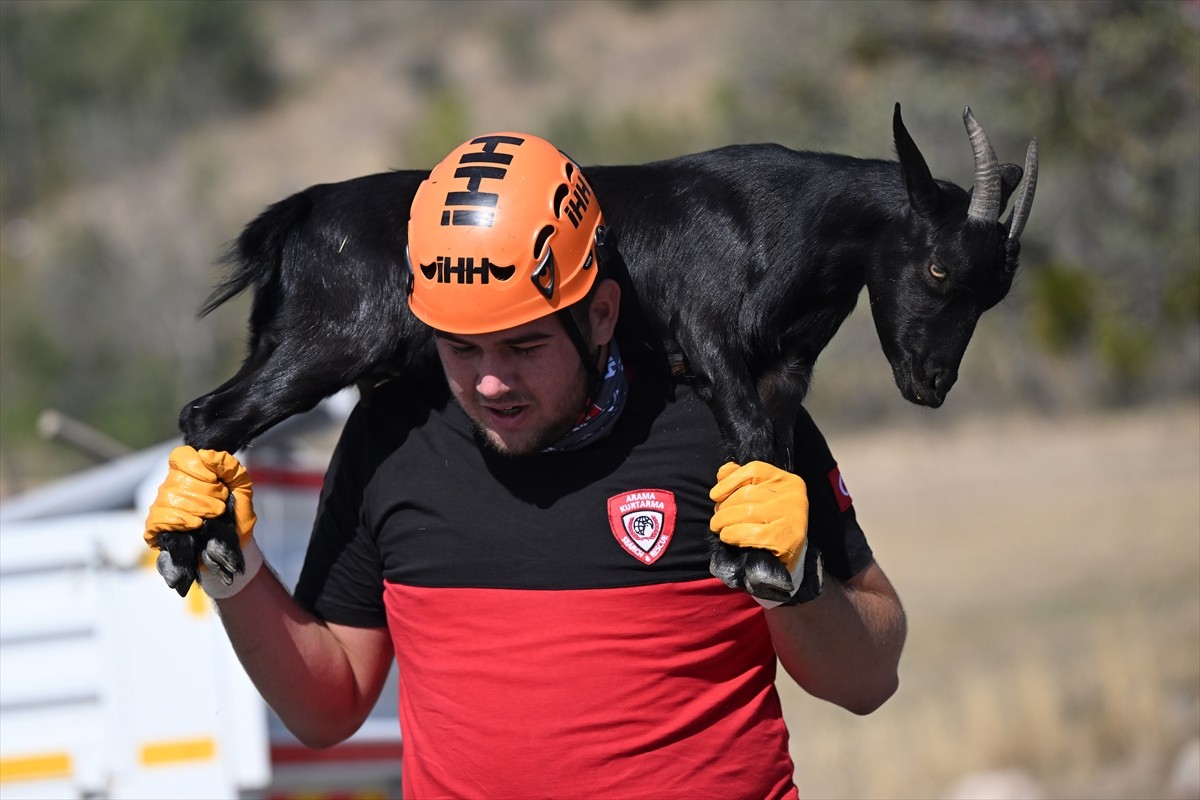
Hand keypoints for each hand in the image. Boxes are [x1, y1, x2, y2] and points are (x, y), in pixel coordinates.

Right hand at [144, 446, 261, 597]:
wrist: (236, 548)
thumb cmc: (237, 515)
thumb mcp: (242, 487)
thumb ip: (230, 467)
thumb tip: (206, 454)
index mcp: (189, 473)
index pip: (180, 456)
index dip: (197, 466)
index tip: (216, 481)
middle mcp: (171, 487)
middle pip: (177, 478)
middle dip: (206, 493)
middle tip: (220, 506)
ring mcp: (162, 508)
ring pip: (168, 498)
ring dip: (197, 508)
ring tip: (211, 517)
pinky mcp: (156, 529)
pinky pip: (157, 518)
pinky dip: (179, 521)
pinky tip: (195, 525)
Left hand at [709, 461, 821, 607]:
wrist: (789, 557)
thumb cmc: (771, 521)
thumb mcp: (762, 497)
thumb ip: (742, 479)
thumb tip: (723, 472)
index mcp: (788, 480)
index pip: (754, 469)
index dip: (730, 480)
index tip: (714, 495)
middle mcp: (793, 495)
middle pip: (746, 494)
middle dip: (724, 507)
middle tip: (716, 518)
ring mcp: (792, 517)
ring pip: (745, 512)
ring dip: (724, 522)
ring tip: (718, 527)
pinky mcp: (786, 539)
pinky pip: (749, 533)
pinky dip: (732, 535)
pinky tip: (727, 537)